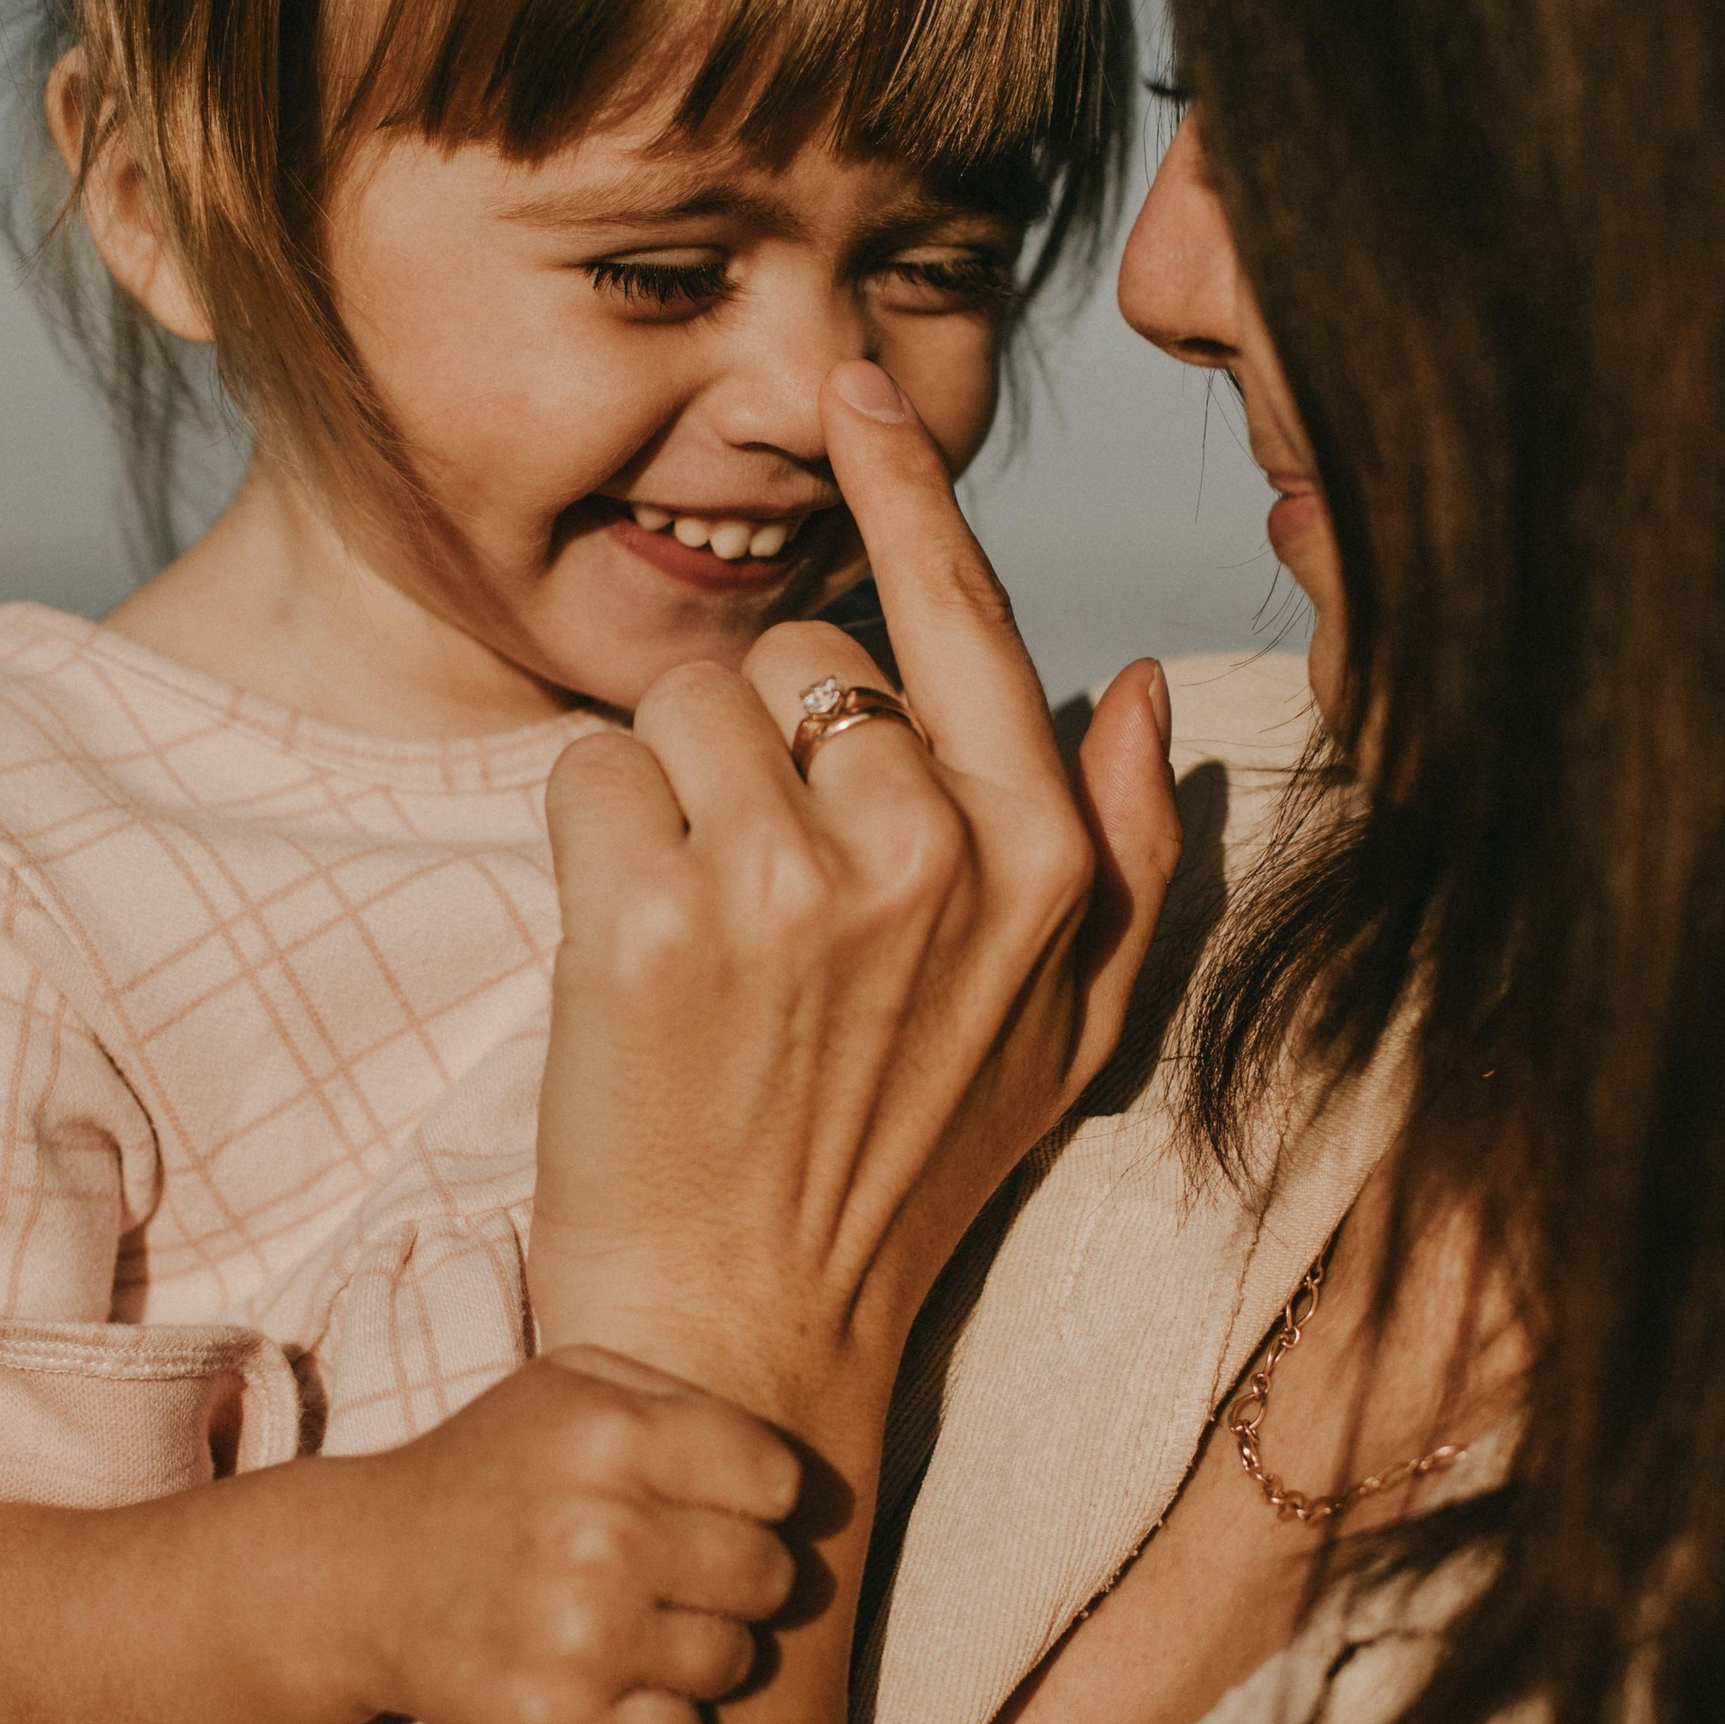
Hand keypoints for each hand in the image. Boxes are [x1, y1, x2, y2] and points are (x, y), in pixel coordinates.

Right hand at [350, 1348, 802, 1723]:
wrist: (365, 1577)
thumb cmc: (495, 1470)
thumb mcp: (575, 1384)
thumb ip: (686, 1400)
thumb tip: (792, 1472)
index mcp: (613, 1435)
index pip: (779, 1486)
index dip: (756, 1500)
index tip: (710, 1506)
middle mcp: (600, 1533)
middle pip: (771, 1577)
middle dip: (740, 1577)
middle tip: (678, 1573)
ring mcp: (578, 1637)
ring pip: (735, 1661)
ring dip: (702, 1650)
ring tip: (637, 1625)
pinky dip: (659, 1722)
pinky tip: (612, 1685)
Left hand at [529, 364, 1178, 1418]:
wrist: (740, 1337)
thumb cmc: (902, 1179)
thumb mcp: (1070, 1033)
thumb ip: (1119, 854)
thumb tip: (1140, 682)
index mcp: (1037, 864)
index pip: (966, 619)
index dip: (901, 487)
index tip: (850, 386)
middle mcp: (929, 855)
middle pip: (803, 659)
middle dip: (762, 744)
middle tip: (764, 902)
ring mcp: (788, 886)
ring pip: (686, 707)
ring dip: (668, 795)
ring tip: (698, 937)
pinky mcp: (647, 921)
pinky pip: (589, 772)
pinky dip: (584, 843)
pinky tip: (622, 956)